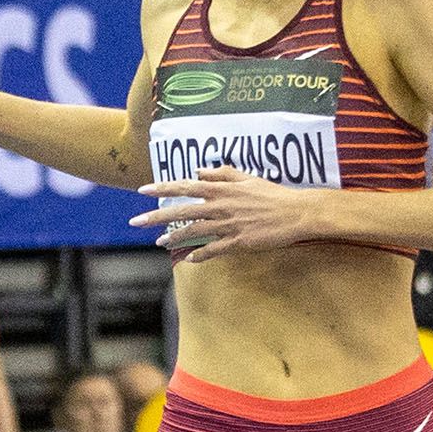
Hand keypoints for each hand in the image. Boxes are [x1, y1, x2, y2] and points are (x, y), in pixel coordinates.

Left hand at [130, 167, 317, 260]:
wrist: (296, 213)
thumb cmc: (273, 194)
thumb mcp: (247, 178)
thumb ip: (221, 174)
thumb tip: (199, 171)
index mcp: (221, 189)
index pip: (185, 187)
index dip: (162, 188)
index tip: (143, 190)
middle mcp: (220, 206)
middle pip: (182, 211)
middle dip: (156, 216)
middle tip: (136, 222)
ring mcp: (228, 225)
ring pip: (194, 232)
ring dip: (174, 238)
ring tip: (160, 243)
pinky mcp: (238, 242)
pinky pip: (214, 250)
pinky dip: (200, 255)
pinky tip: (189, 259)